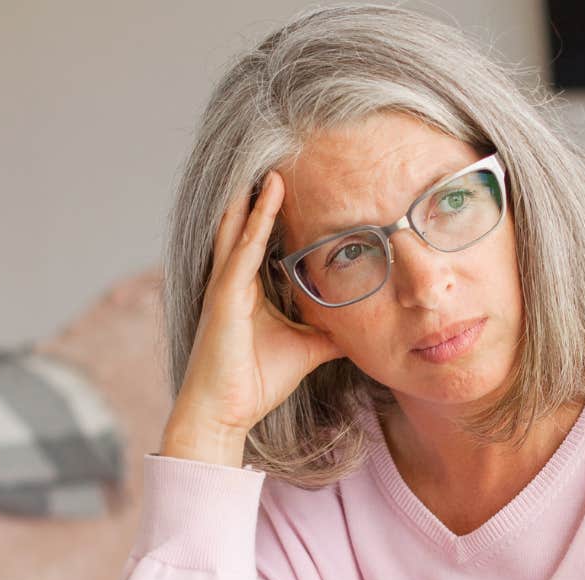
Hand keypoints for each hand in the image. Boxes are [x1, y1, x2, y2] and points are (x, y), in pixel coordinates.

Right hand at [164, 170, 340, 465]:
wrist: (224, 414)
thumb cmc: (255, 382)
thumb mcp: (307, 349)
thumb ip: (329, 333)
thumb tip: (362, 328)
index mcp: (247, 290)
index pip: (259, 241)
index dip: (271, 213)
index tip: (292, 184)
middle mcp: (231, 282)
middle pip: (243, 227)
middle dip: (259, 197)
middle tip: (277, 162)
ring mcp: (224, 288)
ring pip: (237, 232)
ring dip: (254, 201)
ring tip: (271, 169)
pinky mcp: (223, 300)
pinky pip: (239, 255)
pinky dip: (250, 228)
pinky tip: (262, 204)